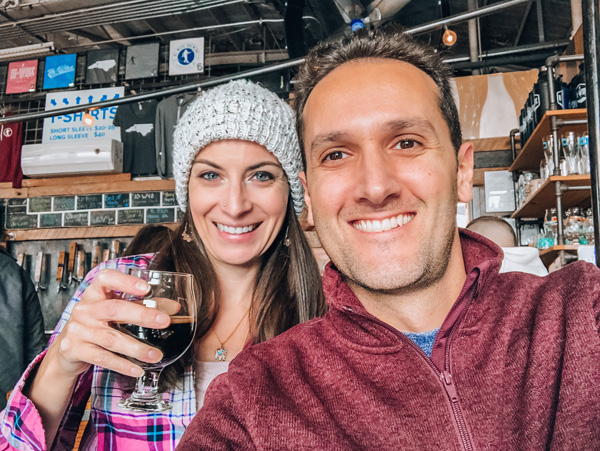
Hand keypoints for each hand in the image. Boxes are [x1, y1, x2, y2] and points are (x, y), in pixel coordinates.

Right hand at [46, 269, 172, 377]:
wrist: (67, 348)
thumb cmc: (97, 323)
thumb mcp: (115, 310)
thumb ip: (143, 306)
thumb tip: (174, 308)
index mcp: (95, 293)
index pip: (106, 278)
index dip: (126, 281)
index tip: (146, 288)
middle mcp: (85, 309)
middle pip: (114, 309)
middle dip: (142, 315)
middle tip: (164, 321)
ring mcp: (78, 329)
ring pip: (111, 338)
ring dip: (137, 348)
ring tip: (156, 354)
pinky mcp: (75, 349)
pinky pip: (102, 358)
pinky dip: (122, 364)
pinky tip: (137, 369)